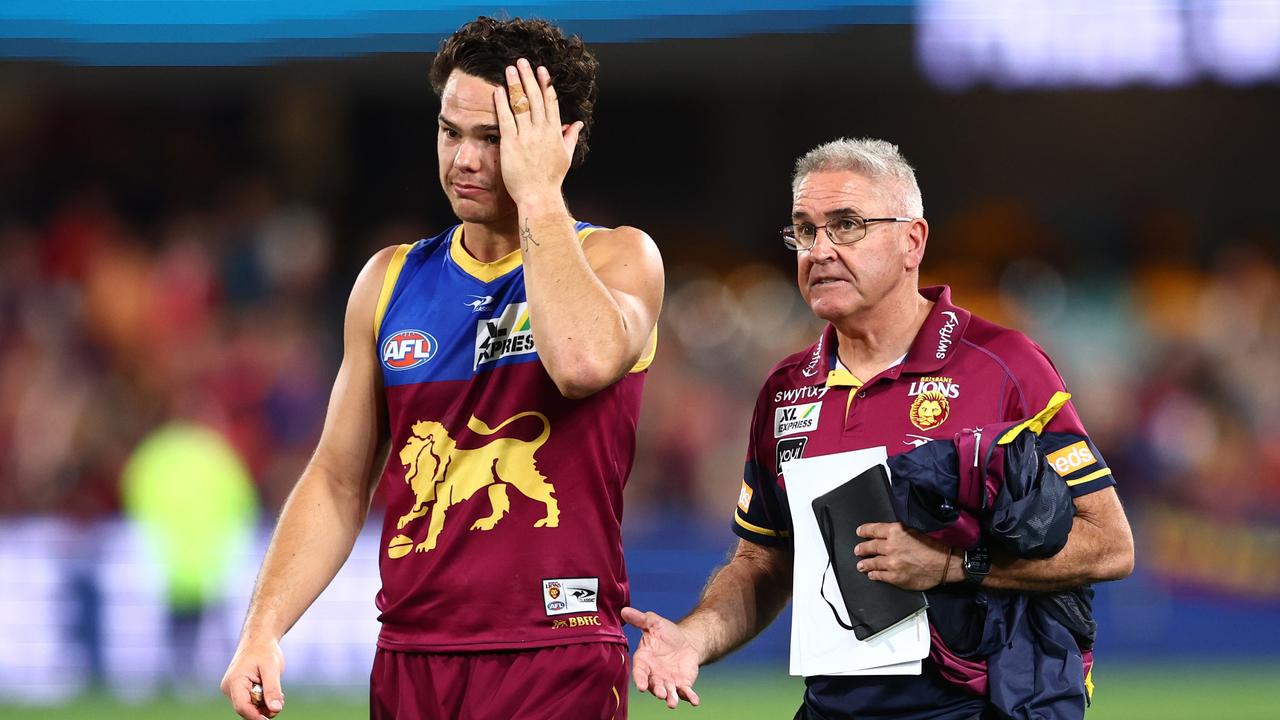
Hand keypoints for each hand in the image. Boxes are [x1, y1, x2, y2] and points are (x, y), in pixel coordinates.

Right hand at [220, 637, 285, 719]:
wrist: (259, 640)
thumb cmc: (265, 651)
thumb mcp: (272, 668)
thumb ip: (273, 689)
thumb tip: (276, 709)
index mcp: (234, 682)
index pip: (242, 707)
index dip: (257, 716)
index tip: (271, 717)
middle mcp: (230, 688)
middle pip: (246, 709)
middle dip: (263, 709)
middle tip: (281, 701)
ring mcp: (233, 690)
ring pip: (249, 707)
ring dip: (264, 705)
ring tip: (277, 693)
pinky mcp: (238, 690)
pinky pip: (250, 702)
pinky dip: (262, 701)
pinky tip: (270, 691)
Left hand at [493, 57, 583, 206]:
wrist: (539, 196)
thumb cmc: (551, 179)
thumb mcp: (565, 156)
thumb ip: (571, 136)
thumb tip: (578, 124)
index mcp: (555, 132)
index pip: (551, 102)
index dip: (545, 85)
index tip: (542, 70)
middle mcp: (542, 131)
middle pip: (535, 97)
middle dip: (529, 77)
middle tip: (523, 62)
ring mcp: (527, 136)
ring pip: (521, 104)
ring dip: (515, 84)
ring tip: (510, 69)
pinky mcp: (512, 143)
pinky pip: (506, 118)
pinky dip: (502, 103)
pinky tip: (498, 90)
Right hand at [621, 606, 701, 708]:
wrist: (685, 642)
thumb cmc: (665, 634)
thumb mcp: (654, 623)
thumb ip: (640, 619)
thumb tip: (624, 610)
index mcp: (644, 661)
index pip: (640, 672)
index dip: (640, 680)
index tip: (641, 687)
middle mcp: (654, 675)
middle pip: (654, 685)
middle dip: (657, 691)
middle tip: (662, 694)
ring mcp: (668, 682)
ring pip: (668, 692)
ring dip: (670, 698)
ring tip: (672, 703)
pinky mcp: (682, 684)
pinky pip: (685, 693)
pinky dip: (690, 697)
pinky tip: (694, 701)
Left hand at [854, 522, 952, 590]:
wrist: (944, 564)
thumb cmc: (933, 547)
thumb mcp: (914, 531)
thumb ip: (898, 533)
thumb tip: (886, 535)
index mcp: (896, 532)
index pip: (873, 529)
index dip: (864, 531)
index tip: (859, 532)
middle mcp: (891, 546)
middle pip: (870, 546)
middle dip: (862, 549)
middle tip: (858, 550)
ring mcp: (892, 563)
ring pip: (872, 563)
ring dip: (865, 563)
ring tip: (860, 565)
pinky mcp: (895, 577)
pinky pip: (879, 575)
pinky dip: (874, 574)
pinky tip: (871, 574)